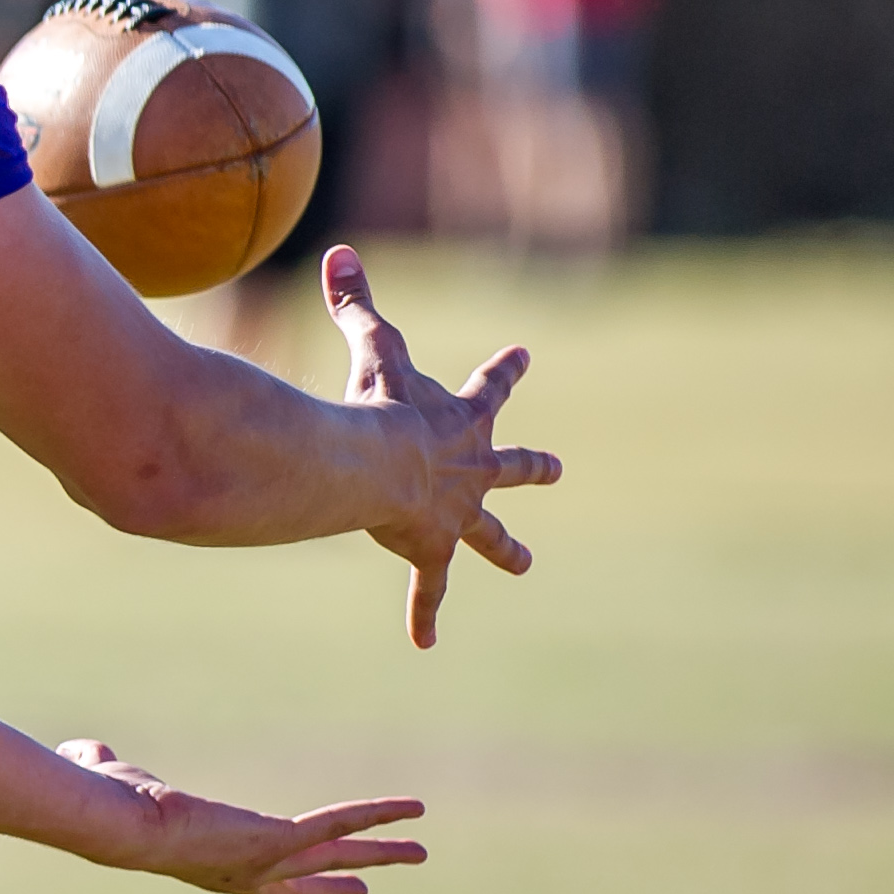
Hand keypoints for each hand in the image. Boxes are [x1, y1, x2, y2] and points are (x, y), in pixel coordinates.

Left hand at [64, 739, 425, 893]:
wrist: (117, 823)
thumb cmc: (107, 804)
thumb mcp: (110, 780)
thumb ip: (102, 764)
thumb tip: (83, 749)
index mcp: (212, 863)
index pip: (264, 882)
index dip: (298, 885)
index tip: (328, 885)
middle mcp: (244, 873)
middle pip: (308, 885)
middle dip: (344, 881)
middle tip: (375, 881)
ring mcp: (265, 861)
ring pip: (336, 856)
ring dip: (380, 853)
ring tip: (421, 850)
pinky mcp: (277, 839)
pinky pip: (337, 823)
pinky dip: (375, 815)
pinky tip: (409, 808)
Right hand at [325, 245, 560, 647]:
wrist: (381, 465)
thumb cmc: (379, 406)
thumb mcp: (372, 347)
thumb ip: (355, 301)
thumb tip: (338, 250)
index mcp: (463, 421)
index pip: (490, 388)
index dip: (504, 370)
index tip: (524, 354)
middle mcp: (472, 469)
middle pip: (510, 468)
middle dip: (530, 468)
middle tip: (554, 469)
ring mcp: (456, 512)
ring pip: (488, 535)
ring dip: (503, 548)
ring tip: (524, 563)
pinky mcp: (432, 548)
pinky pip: (430, 588)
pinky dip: (425, 614)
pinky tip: (426, 643)